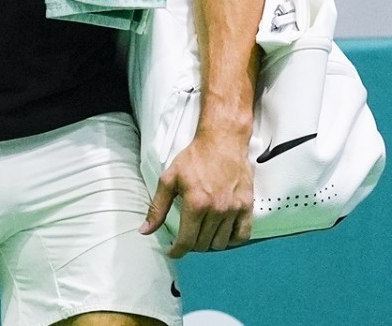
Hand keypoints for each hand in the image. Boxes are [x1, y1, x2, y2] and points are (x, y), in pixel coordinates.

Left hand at [140, 128, 253, 256]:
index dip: (177, 251)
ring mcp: (233, 209)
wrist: (223, 141)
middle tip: (188, 235)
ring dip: (209, 243)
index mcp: (196, 204)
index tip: (173, 251)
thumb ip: (157, 207)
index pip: (186, 242)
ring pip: (220, 243)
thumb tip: (145, 230)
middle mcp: (216, 210)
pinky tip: (223, 233)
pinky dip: (232, 240)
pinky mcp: (247, 205)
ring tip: (204, 233)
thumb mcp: (170, 179)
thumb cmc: (195, 158)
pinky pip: (242, 235)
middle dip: (191, 244)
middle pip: (202, 244)